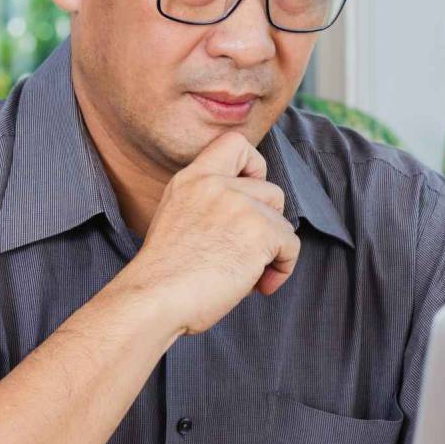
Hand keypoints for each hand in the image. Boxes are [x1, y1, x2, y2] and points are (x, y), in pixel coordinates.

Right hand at [118, 131, 300, 334]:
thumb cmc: (165, 275)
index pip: (235, 143)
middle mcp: (216, 184)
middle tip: (245, 253)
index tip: (250, 196)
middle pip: (272, 192)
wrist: (153, 300)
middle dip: (268, 224)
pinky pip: (291, 246)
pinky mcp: (260, 231)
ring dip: (273, 252)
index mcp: (192, 179)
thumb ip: (210, 204)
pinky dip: (282, 269)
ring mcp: (239, 205)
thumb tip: (253, 214)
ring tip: (246, 275)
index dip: (255, 167)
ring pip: (283, 222)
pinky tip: (258, 286)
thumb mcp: (178, 218)